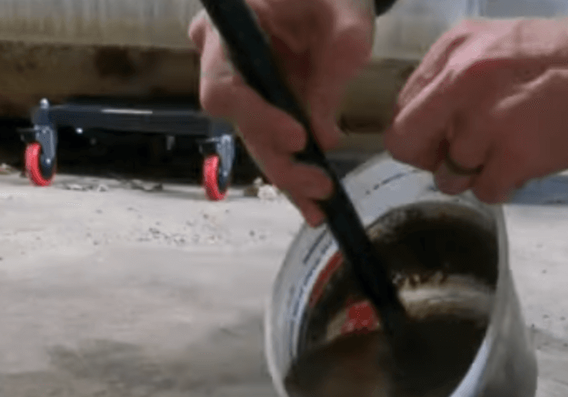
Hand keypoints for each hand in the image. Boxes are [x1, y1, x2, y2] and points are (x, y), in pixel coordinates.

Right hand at [190, 0, 374, 225]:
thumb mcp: (346, 22)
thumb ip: (334, 71)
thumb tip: (322, 140)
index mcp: (228, 28)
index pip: (223, 87)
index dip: (257, 119)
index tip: (299, 138)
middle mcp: (222, 60)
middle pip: (238, 124)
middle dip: (278, 160)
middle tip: (319, 187)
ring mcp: (241, 84)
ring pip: (254, 138)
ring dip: (287, 173)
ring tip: (321, 203)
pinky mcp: (262, 102)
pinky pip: (271, 138)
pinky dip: (293, 166)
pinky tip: (313, 197)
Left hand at [386, 14, 567, 204]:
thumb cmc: (562, 58)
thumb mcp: (492, 46)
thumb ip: (451, 81)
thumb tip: (426, 126)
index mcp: (451, 51)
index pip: (403, 109)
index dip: (421, 133)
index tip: (442, 139)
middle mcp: (460, 81)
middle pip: (408, 144)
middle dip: (432, 159)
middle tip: (463, 158)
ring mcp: (487, 120)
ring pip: (449, 175)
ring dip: (475, 175)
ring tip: (510, 152)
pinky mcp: (516, 154)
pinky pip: (486, 192)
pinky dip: (504, 186)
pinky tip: (527, 162)